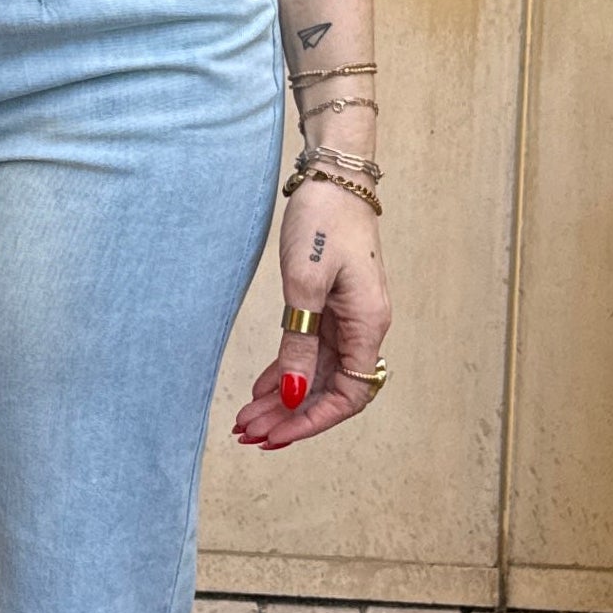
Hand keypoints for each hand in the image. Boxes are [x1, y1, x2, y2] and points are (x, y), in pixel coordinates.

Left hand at [233, 179, 389, 450]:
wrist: (334, 178)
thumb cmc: (324, 221)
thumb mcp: (305, 284)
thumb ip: (299, 344)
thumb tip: (293, 396)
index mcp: (367, 325)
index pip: (348, 394)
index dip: (313, 420)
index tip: (276, 434)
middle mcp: (362, 328)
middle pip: (329, 391)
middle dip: (289, 417)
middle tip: (247, 435)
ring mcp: (347, 319)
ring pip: (316, 375)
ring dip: (283, 401)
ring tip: (246, 421)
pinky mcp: (331, 308)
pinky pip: (310, 353)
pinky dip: (285, 373)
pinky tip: (260, 390)